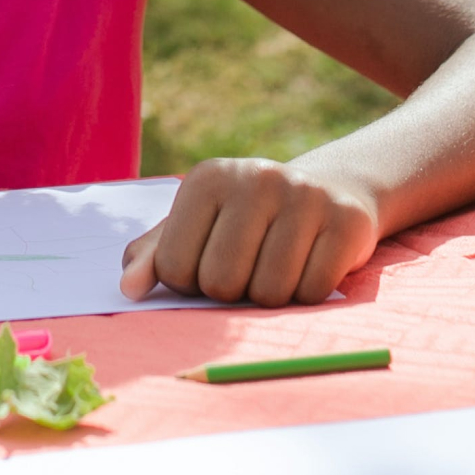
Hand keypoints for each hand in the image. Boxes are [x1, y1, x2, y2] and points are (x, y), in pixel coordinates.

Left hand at [118, 157, 378, 306]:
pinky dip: (308, 295)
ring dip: (272, 296)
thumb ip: (155, 256)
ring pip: (270, 293)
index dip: (191, 283)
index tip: (211, 261)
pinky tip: (312, 264)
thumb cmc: (246, 220)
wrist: (329, 192)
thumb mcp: (197, 228)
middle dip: (232, 292)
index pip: (175, 268)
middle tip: (250, 267)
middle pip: (222, 283)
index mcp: (208, 178)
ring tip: (281, 264)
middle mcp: (256, 178)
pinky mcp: (346, 220)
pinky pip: (312, 292)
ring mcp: (304, 196)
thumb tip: (128, 289)